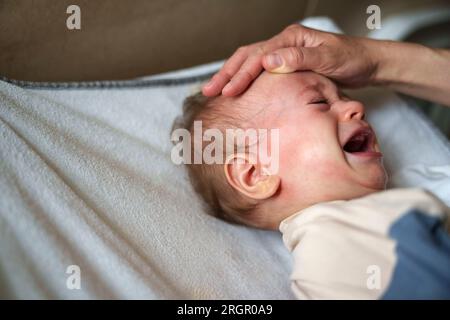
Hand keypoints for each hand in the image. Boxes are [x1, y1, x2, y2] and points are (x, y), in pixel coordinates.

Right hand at [202, 24, 378, 96]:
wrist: (367, 64)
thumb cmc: (351, 60)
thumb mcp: (329, 59)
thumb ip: (299, 59)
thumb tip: (267, 60)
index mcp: (291, 38)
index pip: (259, 56)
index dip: (241, 74)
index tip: (228, 91)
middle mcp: (284, 43)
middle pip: (247, 56)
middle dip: (227, 74)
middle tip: (210, 91)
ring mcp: (284, 52)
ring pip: (249, 61)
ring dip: (231, 76)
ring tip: (214, 90)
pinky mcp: (286, 64)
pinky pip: (259, 70)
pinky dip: (244, 79)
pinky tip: (236, 89)